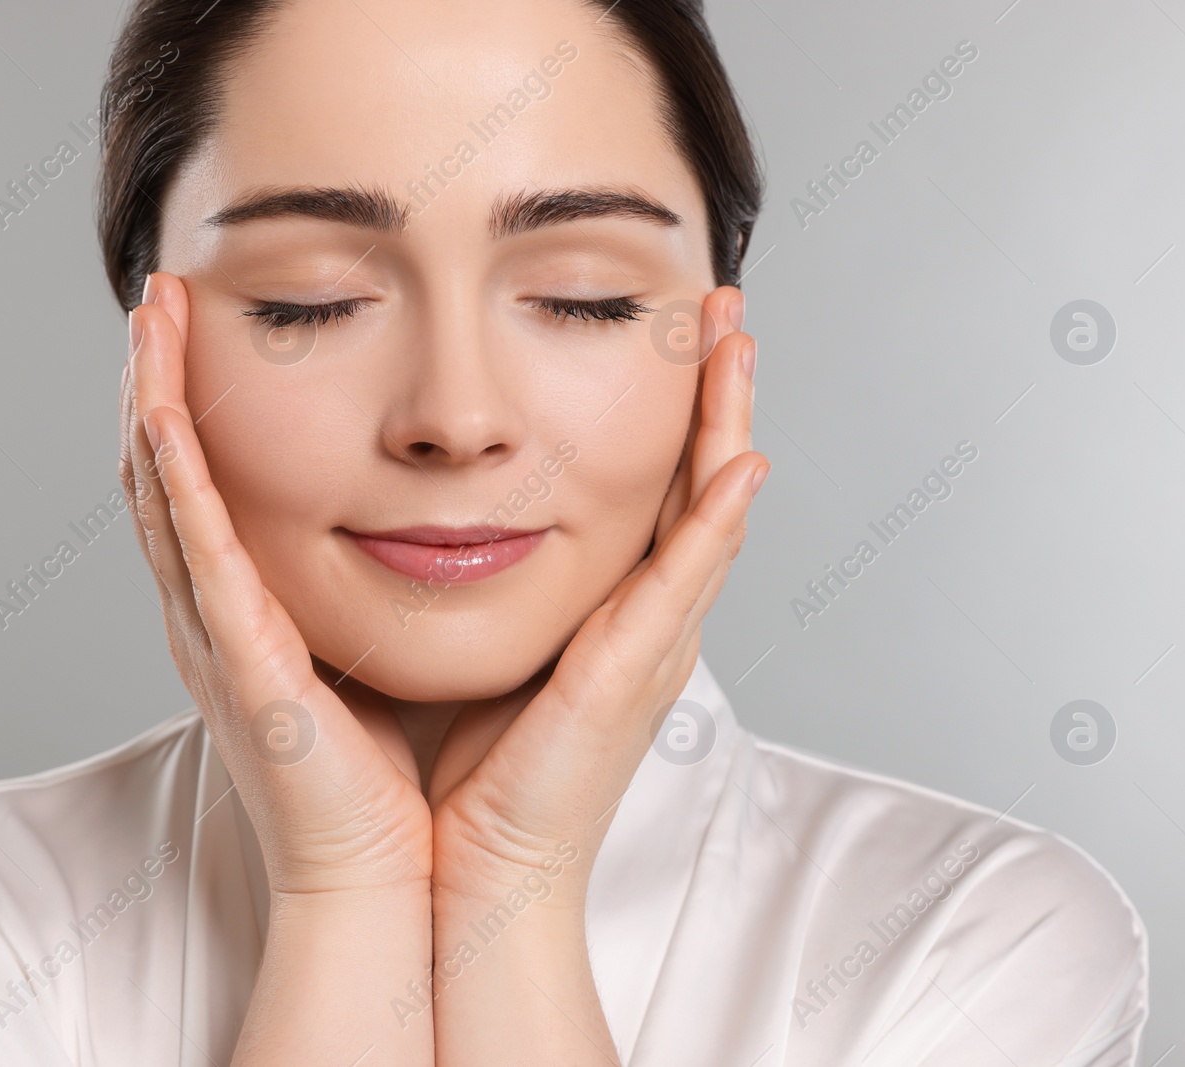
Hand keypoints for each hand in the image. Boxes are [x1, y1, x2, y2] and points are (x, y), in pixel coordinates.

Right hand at [121, 272, 432, 898]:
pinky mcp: (238, 663)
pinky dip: (173, 479)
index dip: (188, 402)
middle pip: (164, 474)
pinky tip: (160, 411)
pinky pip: (195, 555)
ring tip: (150, 313)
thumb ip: (371, 586)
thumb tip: (422, 522)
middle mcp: (216, 616)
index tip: (197, 323)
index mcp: (249, 612)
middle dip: (153, 379)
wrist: (383, 877)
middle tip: (157, 293)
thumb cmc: (390, 777)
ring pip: (162, 496)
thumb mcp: (374, 649)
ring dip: (146, 399)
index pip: (203, 486)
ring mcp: (215, 638)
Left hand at [427, 284, 767, 905]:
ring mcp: (651, 648)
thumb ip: (488, 586)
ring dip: (728, 426)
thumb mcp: (487, 648)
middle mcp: (645, 622)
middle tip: (727, 309)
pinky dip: (720, 524)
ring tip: (741, 345)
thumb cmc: (470, 774)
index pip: (656, 490)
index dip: (673, 411)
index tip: (676, 332)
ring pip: (708, 516)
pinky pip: (685, 585)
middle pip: (698, 485)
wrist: (475, 872)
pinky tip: (741, 463)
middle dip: (717, 394)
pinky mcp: (634, 678)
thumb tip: (442, 520)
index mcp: (609, 614)